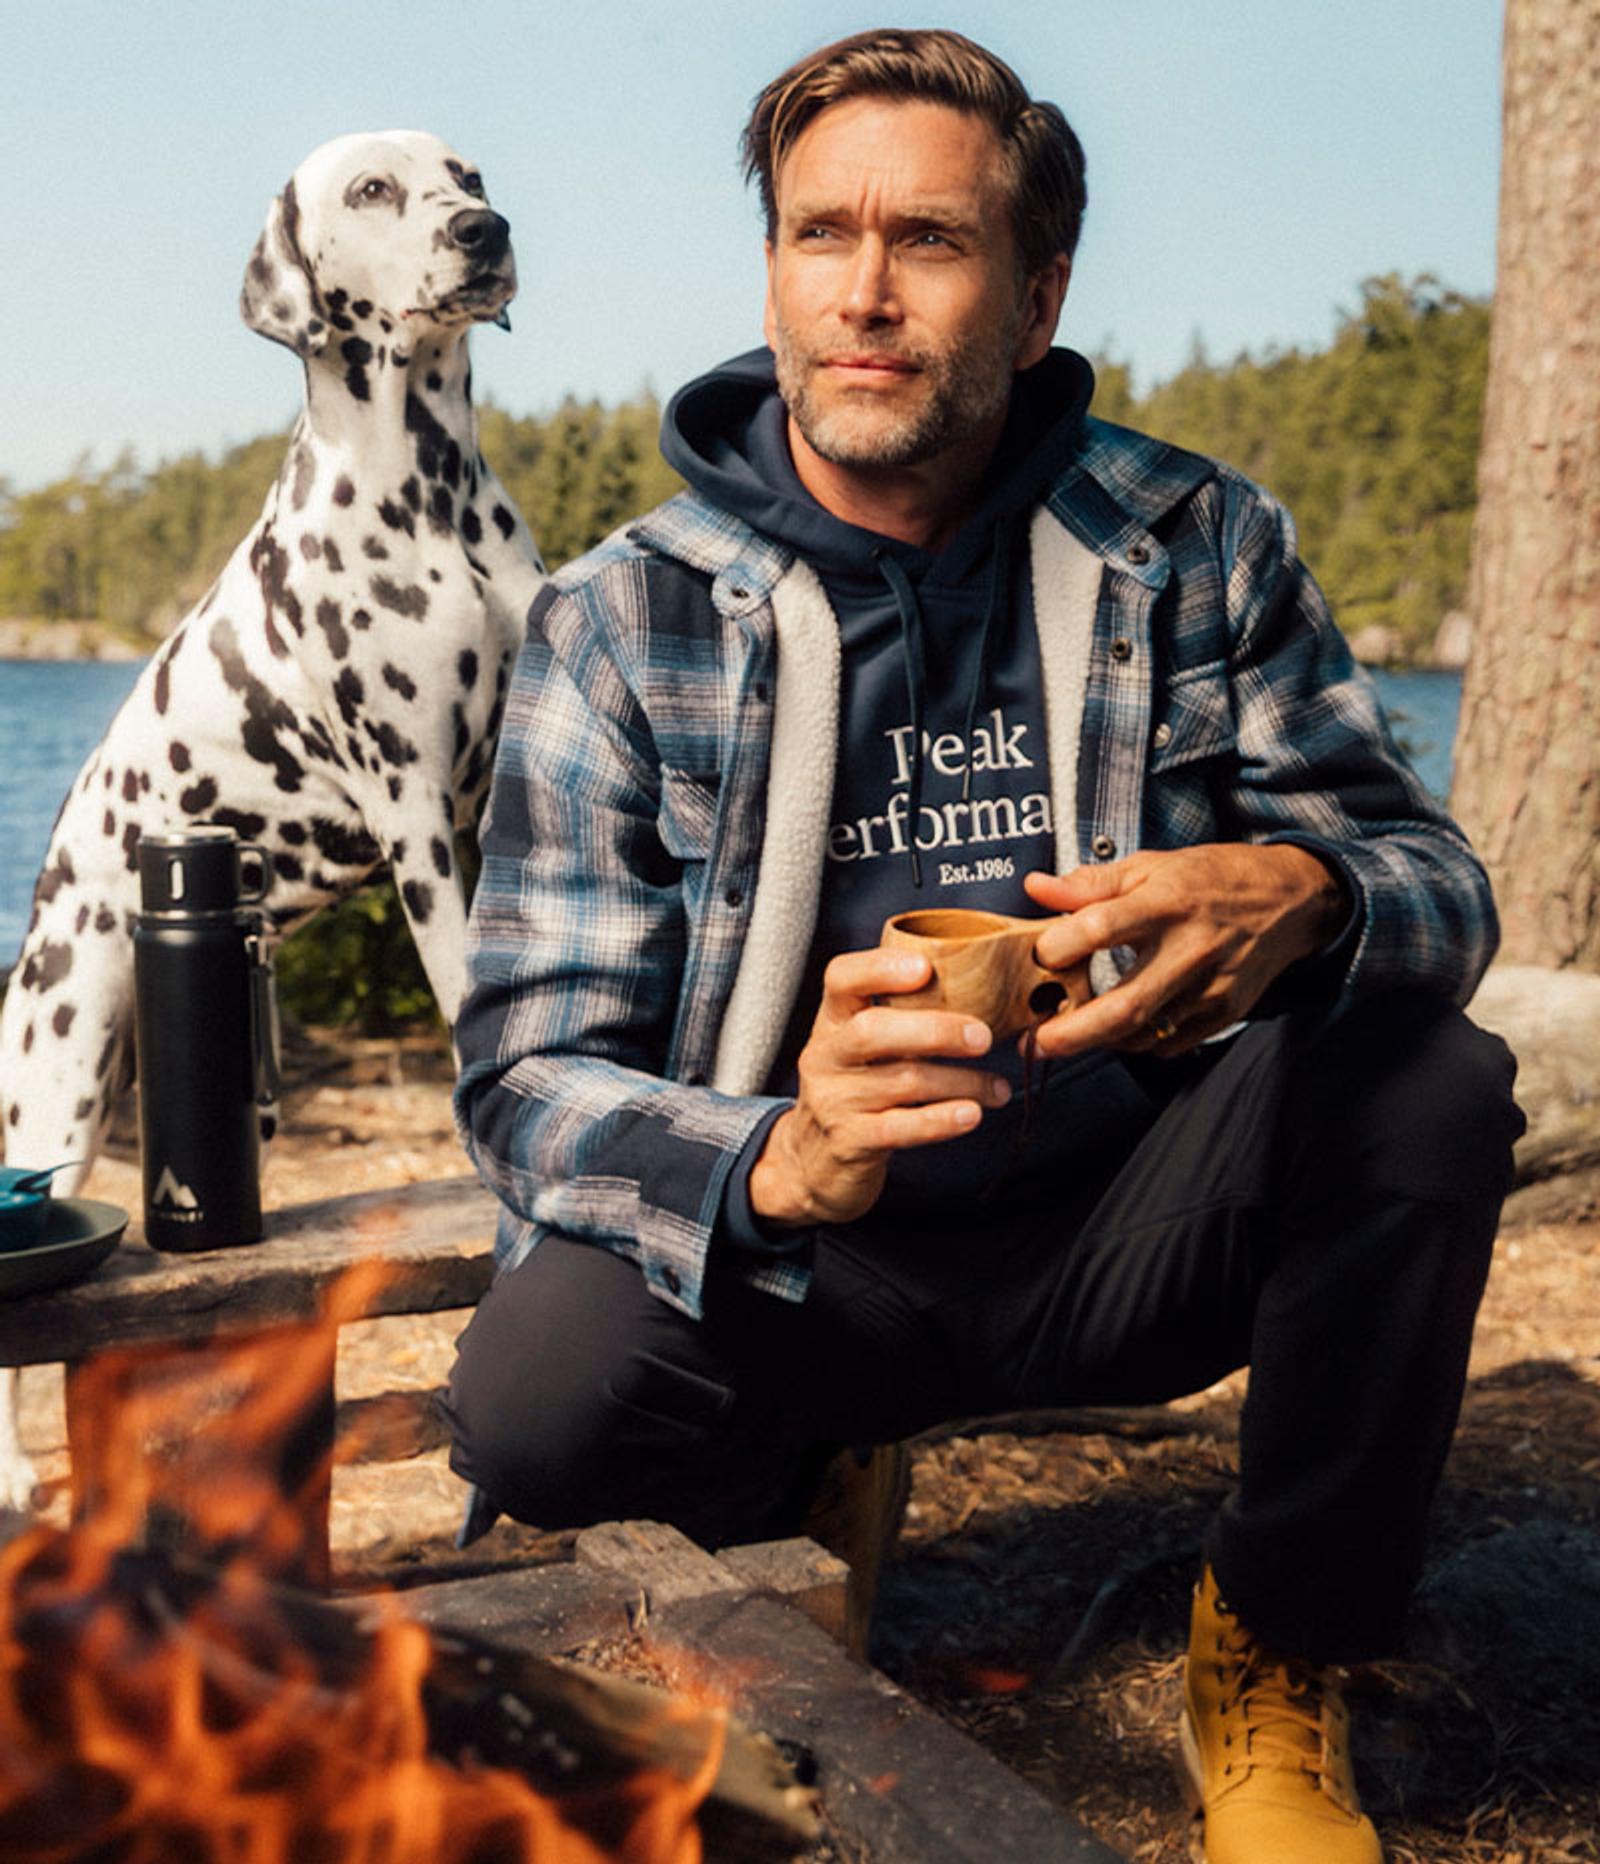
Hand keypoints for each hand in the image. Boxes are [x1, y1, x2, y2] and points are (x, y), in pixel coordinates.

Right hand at [749, 947, 1012, 1228]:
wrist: (813, 1163)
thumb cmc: (857, 1092)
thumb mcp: (863, 1051)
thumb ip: (902, 1020)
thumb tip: (986, 994)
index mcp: (832, 1021)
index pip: (841, 978)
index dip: (879, 968)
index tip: (924, 968)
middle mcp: (826, 1056)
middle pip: (872, 1030)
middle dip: (934, 1030)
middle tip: (983, 1037)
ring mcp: (834, 1100)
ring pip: (902, 1082)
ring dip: (961, 1083)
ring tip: (998, 1089)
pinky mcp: (849, 1142)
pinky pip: (901, 1127)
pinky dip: (942, 1119)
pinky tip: (971, 1114)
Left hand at [1023, 843, 1344, 1059]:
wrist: (1288, 900)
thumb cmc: (1210, 879)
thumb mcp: (1150, 867)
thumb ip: (1088, 884)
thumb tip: (1034, 888)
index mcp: (1165, 903)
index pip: (1100, 928)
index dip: (1058, 946)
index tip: (1037, 956)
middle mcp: (1190, 950)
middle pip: (1124, 1006)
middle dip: (1073, 1033)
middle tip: (1036, 1043)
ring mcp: (1210, 988)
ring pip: (1144, 1033)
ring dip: (1100, 1040)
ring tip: (1069, 1033)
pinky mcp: (1224, 1014)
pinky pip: (1169, 1043)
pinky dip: (1136, 1041)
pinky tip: (1118, 1028)